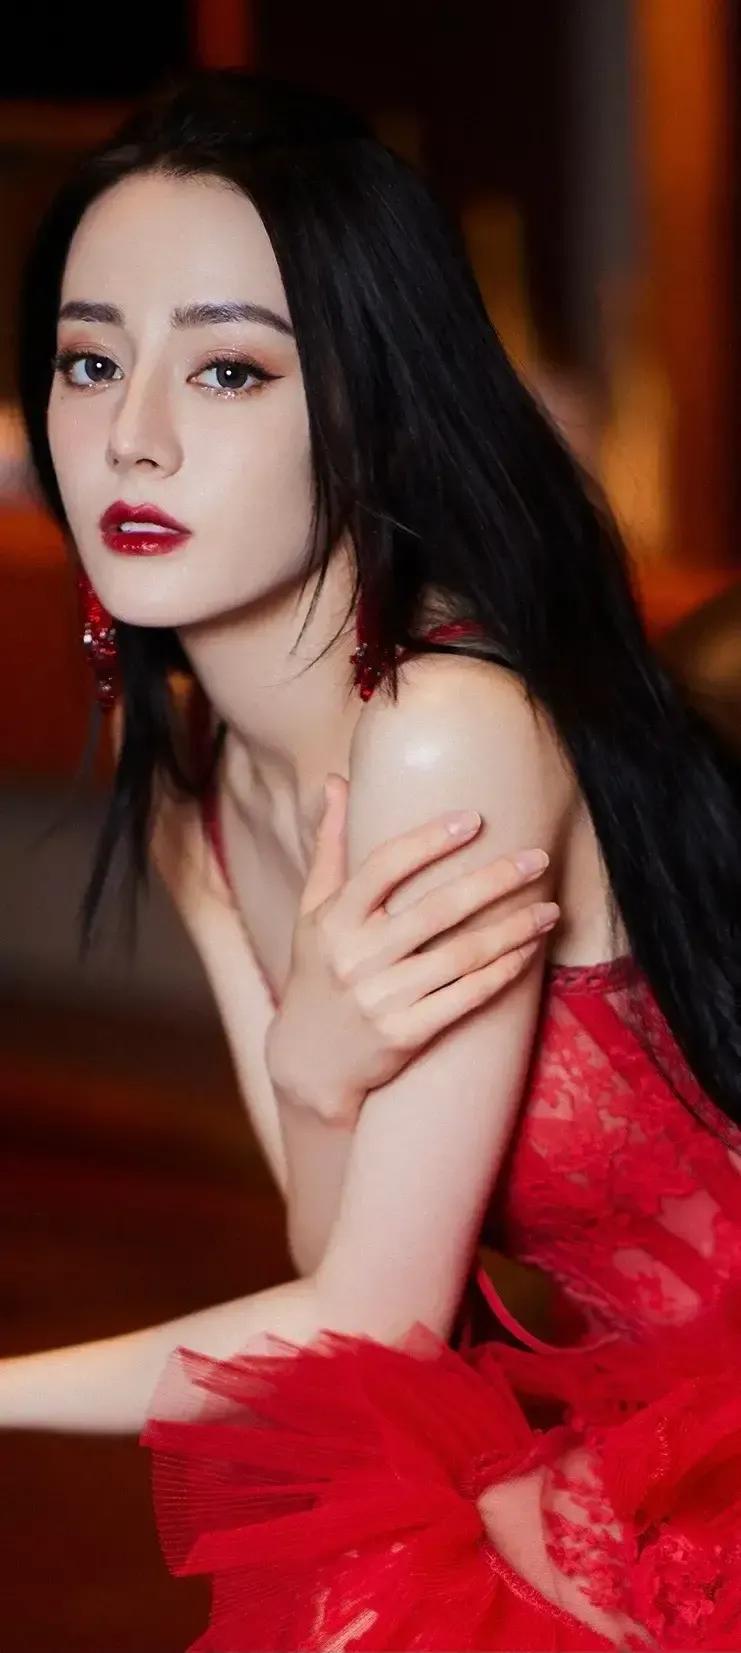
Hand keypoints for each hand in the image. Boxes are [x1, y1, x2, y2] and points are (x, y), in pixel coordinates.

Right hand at [265, 775, 558, 1125]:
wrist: (308, 1061)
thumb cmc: (317, 972)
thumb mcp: (312, 910)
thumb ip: (330, 846)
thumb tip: (336, 781)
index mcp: (334, 920)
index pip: (383, 868)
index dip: (429, 840)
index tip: (475, 819)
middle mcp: (356, 958)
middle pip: (436, 910)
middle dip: (493, 881)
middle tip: (538, 859)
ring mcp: (381, 999)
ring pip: (461, 956)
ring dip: (512, 930)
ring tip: (550, 908)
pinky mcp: (405, 1035)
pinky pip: (465, 998)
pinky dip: (502, 973)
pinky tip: (529, 952)